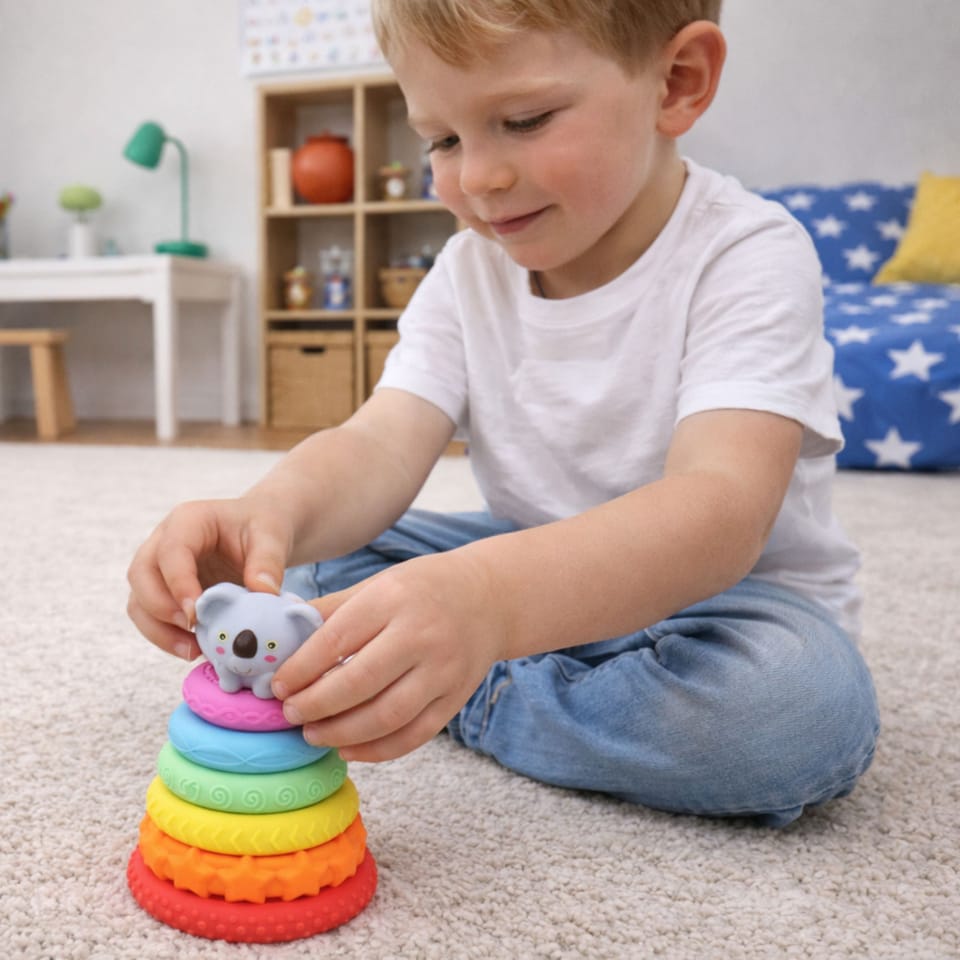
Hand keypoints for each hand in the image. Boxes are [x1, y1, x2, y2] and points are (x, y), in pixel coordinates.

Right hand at [126, 495, 293, 659]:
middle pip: (140, 575)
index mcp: (188, 521)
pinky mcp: (164, 592)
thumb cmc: (262, 527)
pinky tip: (196, 649)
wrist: (261, 534)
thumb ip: (268, 561)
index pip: (170, 551)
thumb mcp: (272, 536)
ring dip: (159, 631)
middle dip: (160, 609)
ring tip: (193, 651)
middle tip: (192, 631)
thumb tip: (263, 593)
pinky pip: (151, 618)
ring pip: (139, 601)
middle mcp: (164, 542)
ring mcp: (159, 568)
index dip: (178, 584)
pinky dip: (167, 637)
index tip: (196, 614)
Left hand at [271, 549, 504, 762]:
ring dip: (341, 734)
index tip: (276, 687)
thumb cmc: (422, 589)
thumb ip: (329, 611)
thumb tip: (277, 639)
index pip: (337, 641)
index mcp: (393, 599)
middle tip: (290, 715)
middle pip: (359, 683)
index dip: (301, 669)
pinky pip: (413, 736)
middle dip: (316, 705)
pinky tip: (348, 748)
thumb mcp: (376, 585)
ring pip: (386, 717)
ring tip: (312, 734)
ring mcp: (443, 670)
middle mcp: (422, 635)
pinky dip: (377, 750)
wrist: (489, 599)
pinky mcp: (456, 698)